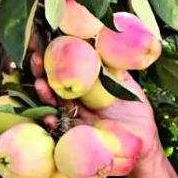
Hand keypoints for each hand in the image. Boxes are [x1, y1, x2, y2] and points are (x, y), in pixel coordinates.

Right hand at [29, 31, 162, 169]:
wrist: (142, 141)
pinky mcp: (70, 134)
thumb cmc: (134, 109)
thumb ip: (109, 65)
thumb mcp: (124, 82)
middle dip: (41, 70)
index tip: (44, 40)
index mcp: (85, 82)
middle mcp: (73, 97)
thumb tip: (100, 36)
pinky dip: (50, 120)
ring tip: (40, 83)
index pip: (66, 65)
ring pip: (50, 102)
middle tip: (35, 57)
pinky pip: (56, 126)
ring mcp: (70, 115)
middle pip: (52, 81)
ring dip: (43, 92)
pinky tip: (48, 116)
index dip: (54, 54)